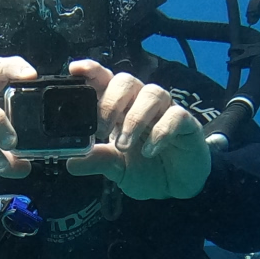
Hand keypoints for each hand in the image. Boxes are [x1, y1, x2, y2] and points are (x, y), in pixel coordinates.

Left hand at [65, 60, 210, 200]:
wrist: (175, 188)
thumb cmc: (144, 169)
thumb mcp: (116, 169)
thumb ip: (98, 161)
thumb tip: (72, 161)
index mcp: (120, 107)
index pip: (105, 80)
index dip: (92, 71)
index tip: (75, 70)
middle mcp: (140, 102)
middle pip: (126, 81)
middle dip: (111, 102)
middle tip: (102, 130)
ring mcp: (165, 110)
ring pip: (151, 93)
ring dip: (134, 119)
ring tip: (123, 145)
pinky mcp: (187, 122)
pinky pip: (175, 115)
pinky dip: (160, 132)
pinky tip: (149, 150)